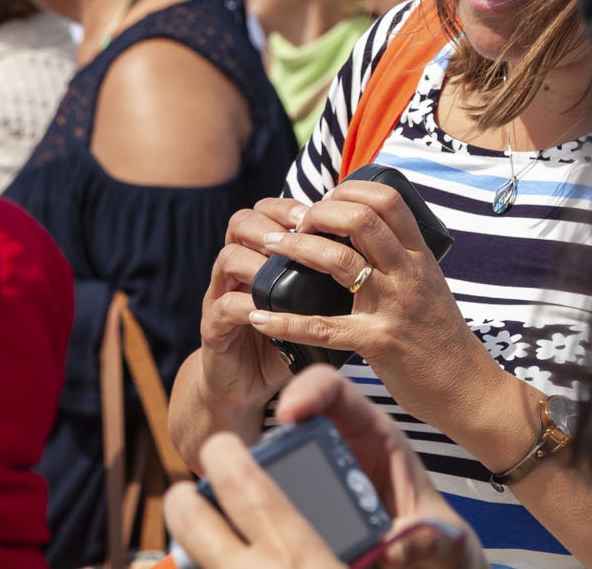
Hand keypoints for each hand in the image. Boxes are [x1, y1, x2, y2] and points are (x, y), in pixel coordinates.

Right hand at [168, 365, 483, 568]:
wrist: (434, 568)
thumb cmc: (440, 543)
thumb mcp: (442, 539)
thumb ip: (428, 539)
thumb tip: (398, 545)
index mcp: (377, 438)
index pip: (336, 391)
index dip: (308, 391)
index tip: (287, 413)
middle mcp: (342, 452)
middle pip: (293, 423)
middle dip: (268, 434)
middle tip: (244, 457)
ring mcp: (319, 479)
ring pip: (276, 459)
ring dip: (254, 470)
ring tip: (234, 489)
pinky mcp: (304, 509)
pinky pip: (272, 496)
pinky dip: (253, 502)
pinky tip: (237, 517)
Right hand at [196, 200, 309, 421]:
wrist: (248, 385)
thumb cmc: (286, 340)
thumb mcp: (311, 307)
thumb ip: (331, 281)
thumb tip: (377, 257)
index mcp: (262, 256)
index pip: (269, 211)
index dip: (290, 207)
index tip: (319, 212)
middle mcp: (238, 268)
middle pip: (242, 221)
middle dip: (272, 223)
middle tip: (300, 232)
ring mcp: (221, 294)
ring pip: (228, 257)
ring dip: (257, 261)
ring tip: (282, 269)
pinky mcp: (213, 327)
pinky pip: (225, 305)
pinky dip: (247, 305)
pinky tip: (268, 313)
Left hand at [246, 180, 508, 431]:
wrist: (467, 387)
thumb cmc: (440, 336)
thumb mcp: (428, 284)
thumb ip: (401, 260)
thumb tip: (363, 234)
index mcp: (420, 256)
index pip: (387, 200)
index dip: (349, 190)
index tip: (324, 201)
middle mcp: (409, 274)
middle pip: (360, 219)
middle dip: (318, 213)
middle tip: (293, 223)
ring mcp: (394, 307)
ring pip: (339, 262)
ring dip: (296, 248)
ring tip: (269, 248)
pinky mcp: (379, 344)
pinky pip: (323, 327)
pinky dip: (285, 321)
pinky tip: (259, 317)